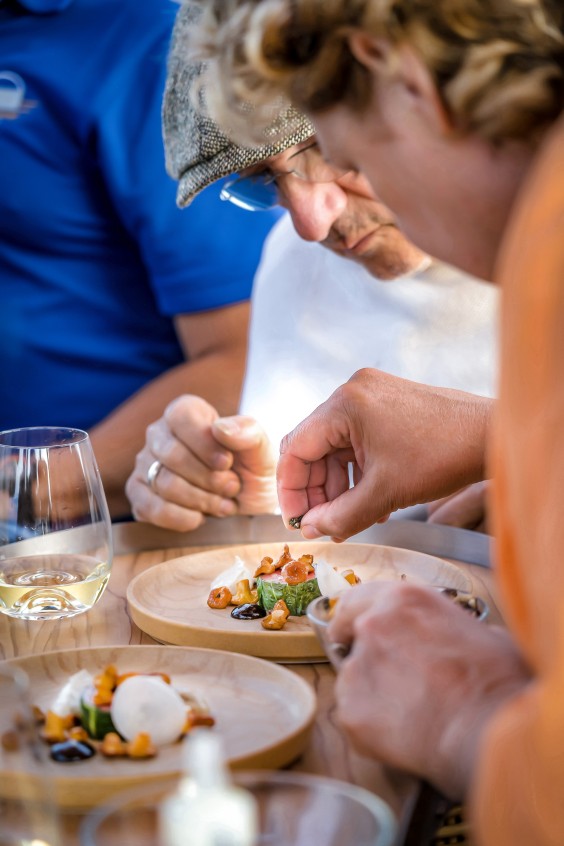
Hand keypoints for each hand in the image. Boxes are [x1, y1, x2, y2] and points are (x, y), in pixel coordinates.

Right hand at [125, 395, 276, 530]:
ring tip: (224, 504)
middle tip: (232, 488)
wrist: (249, 506)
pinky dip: (182, 517)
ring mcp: (145, 464)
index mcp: (187, 412)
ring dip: (200, 500)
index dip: (204, 443)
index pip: (182, 417)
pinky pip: (151, 508)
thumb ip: (248, 433)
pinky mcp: (139, 495)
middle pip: (172, 455)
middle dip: (208, 478)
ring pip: (163, 483)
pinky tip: (201, 517)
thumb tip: (221, 428)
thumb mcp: (261, 451)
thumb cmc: (252, 472)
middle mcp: (159, 434)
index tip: (227, 463)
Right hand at [276, 368, 492, 540]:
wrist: (493, 434)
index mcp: (345, 404)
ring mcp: (371, 394)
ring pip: (336, 446)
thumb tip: (310, 530)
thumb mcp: (385, 494)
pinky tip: (370, 500)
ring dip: (338, 484)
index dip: (291, 489)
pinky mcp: (387, 403)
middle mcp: (352, 391)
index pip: (296, 448)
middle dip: (316, 490)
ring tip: (349, 518)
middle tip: (323, 524)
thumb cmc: (443, 456)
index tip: (296, 520)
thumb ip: (340, 516)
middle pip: (314, 446)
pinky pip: (357, 439)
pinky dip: (357, 470)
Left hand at [328, 581, 529, 798]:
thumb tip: (457, 639)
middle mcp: (372, 625)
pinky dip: (370, 725)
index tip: (348, 631)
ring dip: (372, 692)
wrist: (486, 730)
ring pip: (353, 679)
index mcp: (402, 599)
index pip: (356, 598)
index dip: (352, 617)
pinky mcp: (349, 709)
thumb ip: (452, 628)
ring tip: (410, 712)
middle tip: (391, 678)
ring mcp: (357, 667)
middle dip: (367, 656)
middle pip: (354, 638)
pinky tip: (403, 732)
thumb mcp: (482, 632)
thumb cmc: (494, 681)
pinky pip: (353, 714)